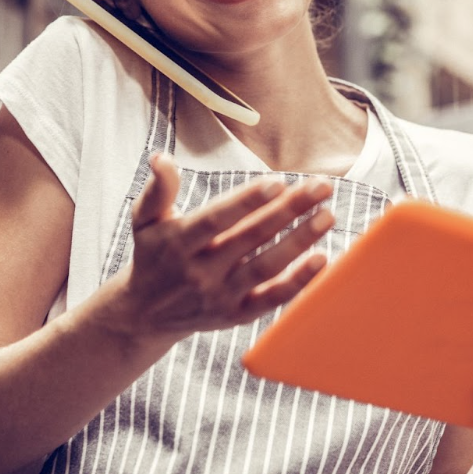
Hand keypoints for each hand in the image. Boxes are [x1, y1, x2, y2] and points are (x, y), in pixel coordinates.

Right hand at [117, 152, 334, 335]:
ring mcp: (220, 296)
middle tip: (321, 187)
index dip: (247, 201)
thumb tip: (161, 157)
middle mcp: (200, 271)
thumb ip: (158, 189)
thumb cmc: (152, 255)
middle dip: (289, 210)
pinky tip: (322, 259)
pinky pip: (272, 299)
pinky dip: (298, 282)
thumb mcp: (144, 220)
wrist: (144, 315)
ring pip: (267, 267)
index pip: (217, 219)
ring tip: (328, 216)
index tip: (278, 182)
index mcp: (179, 242)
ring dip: (301, 241)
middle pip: (251, 238)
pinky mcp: (236, 316)